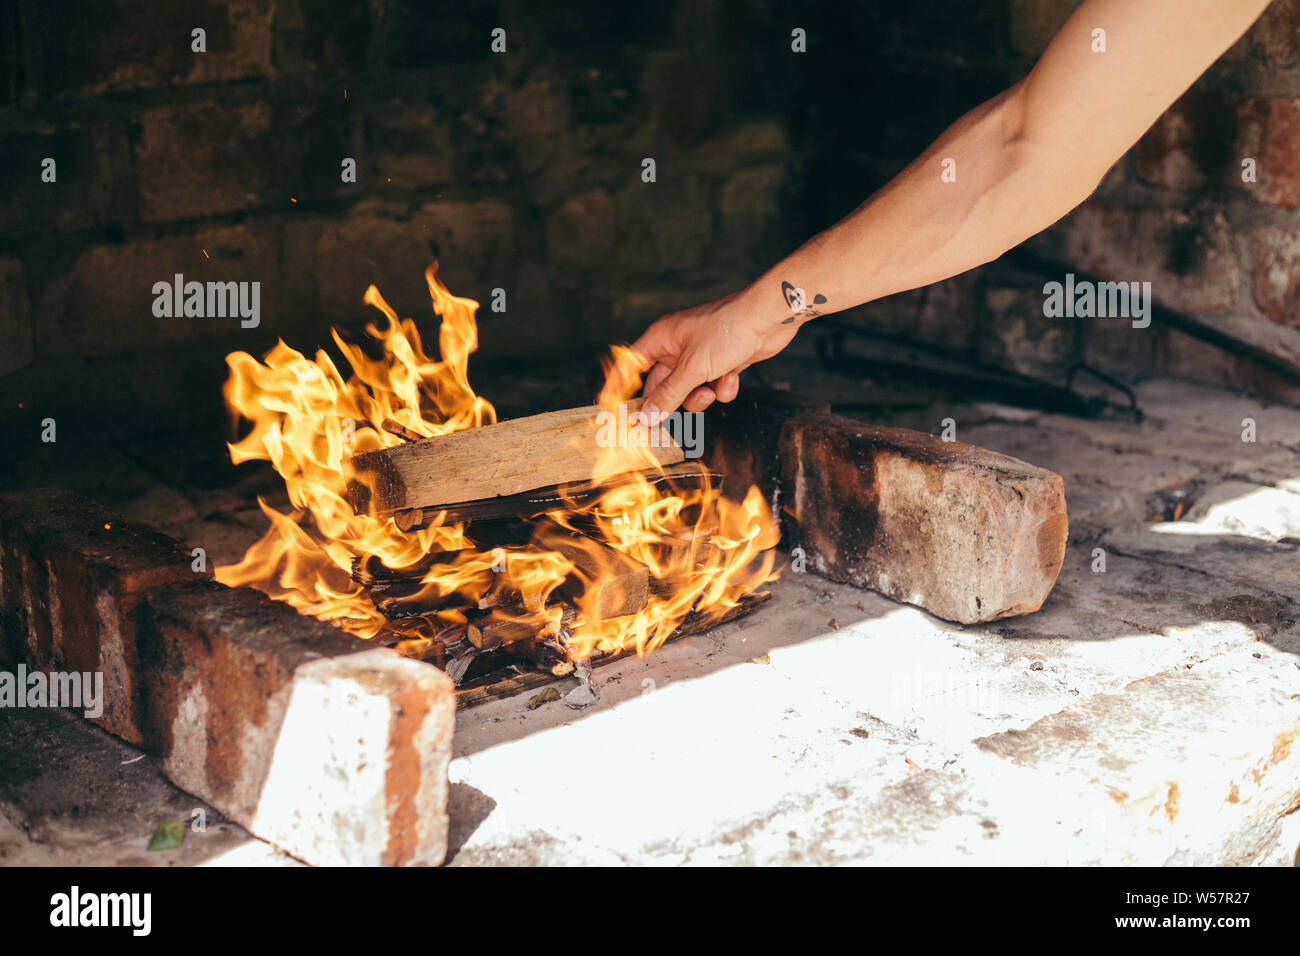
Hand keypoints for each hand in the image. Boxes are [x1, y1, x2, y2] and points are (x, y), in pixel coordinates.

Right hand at [606, 285, 800, 419]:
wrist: (769, 318)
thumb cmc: (727, 330)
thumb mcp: (693, 368)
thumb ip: (669, 395)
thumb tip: (646, 416)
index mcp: (661, 338)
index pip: (630, 366)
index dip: (618, 387)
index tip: (610, 408)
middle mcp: (677, 346)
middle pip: (662, 384)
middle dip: (671, 399)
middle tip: (667, 419)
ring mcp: (700, 354)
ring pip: (689, 390)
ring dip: (700, 396)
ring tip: (712, 389)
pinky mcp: (721, 362)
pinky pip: (712, 386)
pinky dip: (722, 387)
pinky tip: (732, 376)